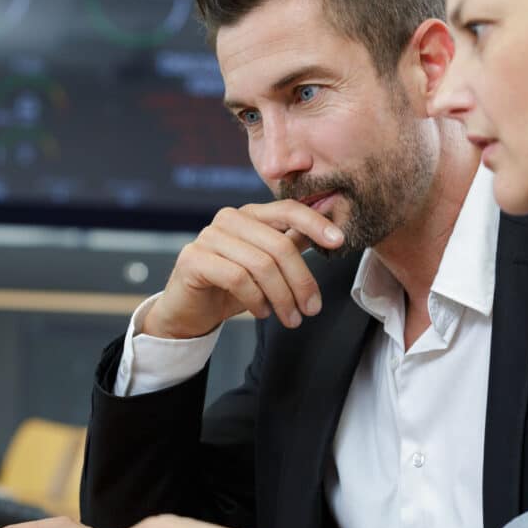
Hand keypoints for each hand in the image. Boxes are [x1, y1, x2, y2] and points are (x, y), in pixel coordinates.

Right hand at [144, 200, 343, 338]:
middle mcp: (228, 219)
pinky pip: (237, 278)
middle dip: (302, 281)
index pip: (288, 209)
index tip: (339, 242)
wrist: (189, 311)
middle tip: (312, 309)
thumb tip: (328, 233)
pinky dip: (256, 299)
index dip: (315, 223)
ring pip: (261, 264)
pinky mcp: (194, 259)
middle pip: (279, 245)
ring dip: (282, 297)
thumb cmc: (230, 287)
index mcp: (250, 215)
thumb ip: (290, 246)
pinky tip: (262, 312)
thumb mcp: (267, 266)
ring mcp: (209, 236)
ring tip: (291, 318)